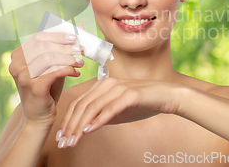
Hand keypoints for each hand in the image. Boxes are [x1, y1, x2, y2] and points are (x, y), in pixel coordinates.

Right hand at [8, 25, 84, 127]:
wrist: (38, 117)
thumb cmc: (46, 89)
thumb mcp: (53, 66)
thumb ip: (63, 48)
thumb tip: (80, 28)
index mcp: (18, 55)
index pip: (38, 37)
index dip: (58, 35)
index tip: (75, 37)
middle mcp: (16, 64)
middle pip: (44, 46)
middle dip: (65, 46)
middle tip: (81, 49)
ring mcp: (22, 76)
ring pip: (49, 58)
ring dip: (68, 58)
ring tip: (81, 62)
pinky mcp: (33, 87)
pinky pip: (54, 72)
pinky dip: (68, 70)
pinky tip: (76, 73)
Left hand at [55, 77, 183, 147]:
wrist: (167, 96)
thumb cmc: (142, 103)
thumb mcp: (118, 111)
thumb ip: (101, 115)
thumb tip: (85, 127)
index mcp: (101, 85)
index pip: (78, 103)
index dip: (67, 121)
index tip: (60, 137)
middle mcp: (107, 84)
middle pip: (81, 106)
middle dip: (70, 126)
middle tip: (63, 143)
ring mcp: (118, 88)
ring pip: (92, 108)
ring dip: (80, 127)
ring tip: (73, 141)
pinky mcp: (129, 95)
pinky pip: (110, 109)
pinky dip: (98, 121)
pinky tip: (89, 131)